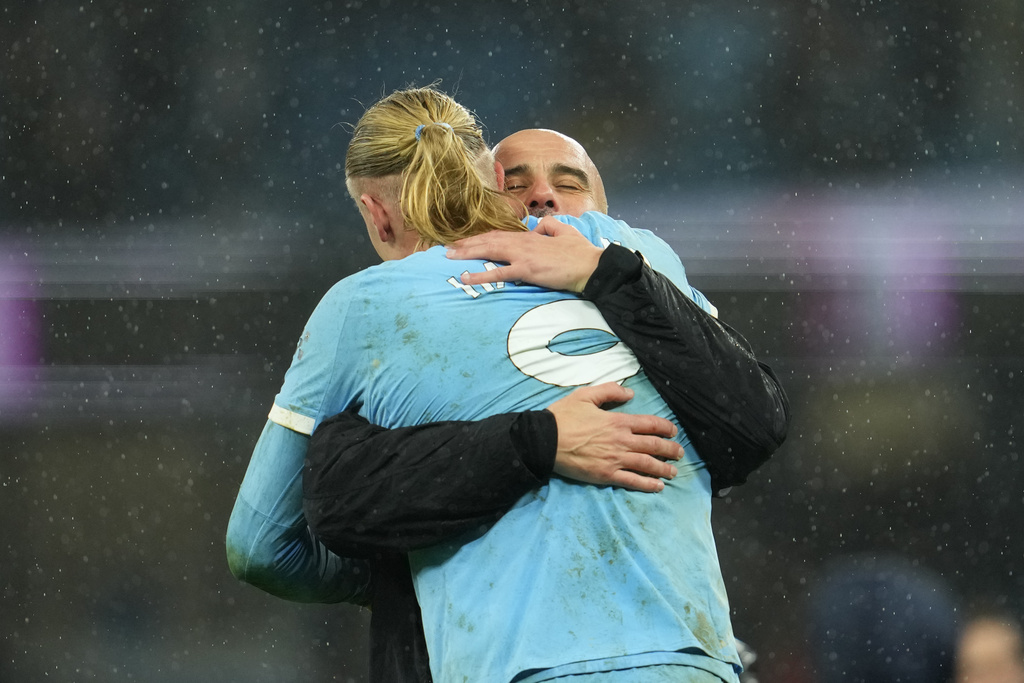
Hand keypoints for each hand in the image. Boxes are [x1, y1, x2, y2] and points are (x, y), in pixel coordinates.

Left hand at [446, 217, 602, 292]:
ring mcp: (523, 256)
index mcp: (530, 236)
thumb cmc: (580, 251)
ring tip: (449, 257)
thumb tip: (537, 226)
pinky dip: (481, 274)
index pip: (500, 234)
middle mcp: (523, 243)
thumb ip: (548, 226)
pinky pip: (499, 272)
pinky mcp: (526, 270)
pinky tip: (466, 276)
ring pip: (489, 251)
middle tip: (447, 248)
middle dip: (467, 244)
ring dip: (467, 254)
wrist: (590, 266)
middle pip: (489, 240)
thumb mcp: (563, 230)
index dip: (481, 236)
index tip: (466, 240)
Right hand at [545, 382, 682, 492]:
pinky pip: (632, 481)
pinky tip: (658, 487)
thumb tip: (630, 393)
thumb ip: (609, 391)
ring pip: (647, 464)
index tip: (673, 432)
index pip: (650, 424)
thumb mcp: (585, 395)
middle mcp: (621, 441)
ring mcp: (615, 459)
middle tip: (680, 453)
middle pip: (653, 446)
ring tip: (674, 472)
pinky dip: (647, 484)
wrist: (545, 440)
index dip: (665, 428)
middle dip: (670, 450)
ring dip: (663, 468)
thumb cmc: (563, 417)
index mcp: (617, 421)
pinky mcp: (606, 475)